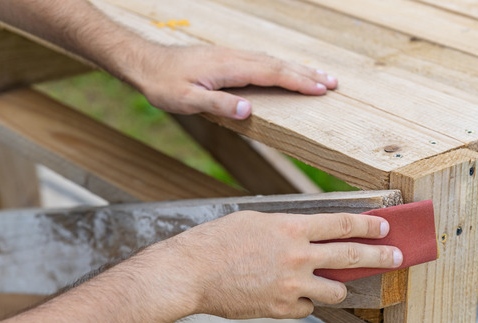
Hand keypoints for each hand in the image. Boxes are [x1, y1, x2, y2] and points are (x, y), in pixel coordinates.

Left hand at [130, 45, 337, 118]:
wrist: (143, 63)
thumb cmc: (162, 84)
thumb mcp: (185, 100)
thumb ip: (217, 105)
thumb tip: (248, 110)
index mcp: (229, 68)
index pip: (272, 74)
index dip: (299, 82)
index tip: (321, 89)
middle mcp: (234, 58)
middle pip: (279, 64)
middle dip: (308, 74)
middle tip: (334, 83)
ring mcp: (231, 56)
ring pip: (272, 60)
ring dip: (297, 68)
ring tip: (320, 76)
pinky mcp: (226, 59)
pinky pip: (262, 60)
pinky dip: (281, 66)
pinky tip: (286, 70)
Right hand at [158, 211, 400, 318]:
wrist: (190, 273)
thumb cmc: (217, 242)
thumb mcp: (255, 221)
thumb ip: (287, 228)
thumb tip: (309, 235)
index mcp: (292, 229)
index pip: (342, 224)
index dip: (368, 226)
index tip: (384, 228)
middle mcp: (298, 257)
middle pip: (351, 257)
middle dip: (380, 257)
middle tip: (398, 257)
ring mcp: (292, 286)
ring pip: (336, 292)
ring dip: (340, 289)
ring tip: (337, 286)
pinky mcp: (282, 309)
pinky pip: (308, 309)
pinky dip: (305, 303)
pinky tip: (290, 297)